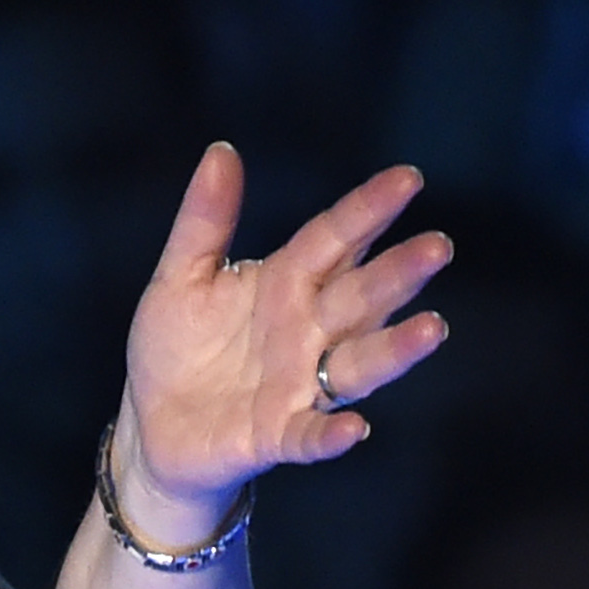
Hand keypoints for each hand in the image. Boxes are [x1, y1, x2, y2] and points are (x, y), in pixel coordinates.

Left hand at [116, 147, 450, 542]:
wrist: (151, 428)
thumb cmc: (175, 349)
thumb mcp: (180, 278)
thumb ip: (204, 221)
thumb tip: (221, 151)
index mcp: (285, 284)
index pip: (333, 240)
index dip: (367, 211)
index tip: (408, 178)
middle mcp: (306, 332)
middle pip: (359, 298)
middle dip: (397, 274)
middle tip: (437, 246)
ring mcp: (299, 385)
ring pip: (358, 364)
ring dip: (394, 349)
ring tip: (432, 328)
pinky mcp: (276, 435)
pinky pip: (310, 436)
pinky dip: (331, 434)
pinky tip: (354, 428)